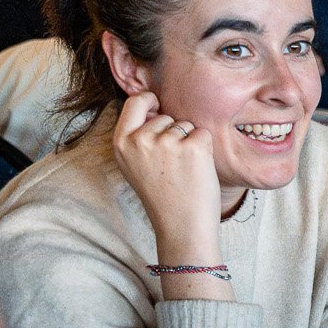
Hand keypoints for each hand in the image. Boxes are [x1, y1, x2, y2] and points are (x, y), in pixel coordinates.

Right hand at [112, 91, 221, 263]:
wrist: (182, 226)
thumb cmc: (163, 197)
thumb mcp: (135, 165)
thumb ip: (138, 137)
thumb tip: (152, 106)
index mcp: (121, 143)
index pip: (134, 103)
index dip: (148, 100)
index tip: (157, 104)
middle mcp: (141, 140)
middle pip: (164, 116)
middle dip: (173, 133)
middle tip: (172, 166)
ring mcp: (167, 142)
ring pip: (185, 125)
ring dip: (189, 142)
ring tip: (183, 171)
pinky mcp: (193, 147)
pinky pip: (203, 134)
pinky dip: (205, 149)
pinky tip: (197, 171)